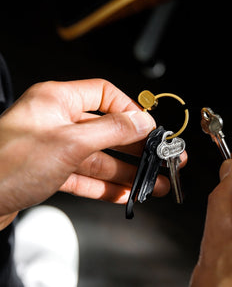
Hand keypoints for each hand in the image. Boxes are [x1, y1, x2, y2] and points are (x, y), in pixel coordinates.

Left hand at [0, 79, 185, 228]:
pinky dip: (106, 187)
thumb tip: (140, 120)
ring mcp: (56, 149)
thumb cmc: (5, 165)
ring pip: (100, 159)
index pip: (104, 95)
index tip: (149, 127)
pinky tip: (125, 194)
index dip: (130, 110)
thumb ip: (110, 130)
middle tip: (159, 159)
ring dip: (126, 173)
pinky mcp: (52, 172)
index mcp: (58, 101)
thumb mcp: (69, 142)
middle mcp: (58, 122)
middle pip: (107, 131)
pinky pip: (87, 177)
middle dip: (136, 149)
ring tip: (151, 183)